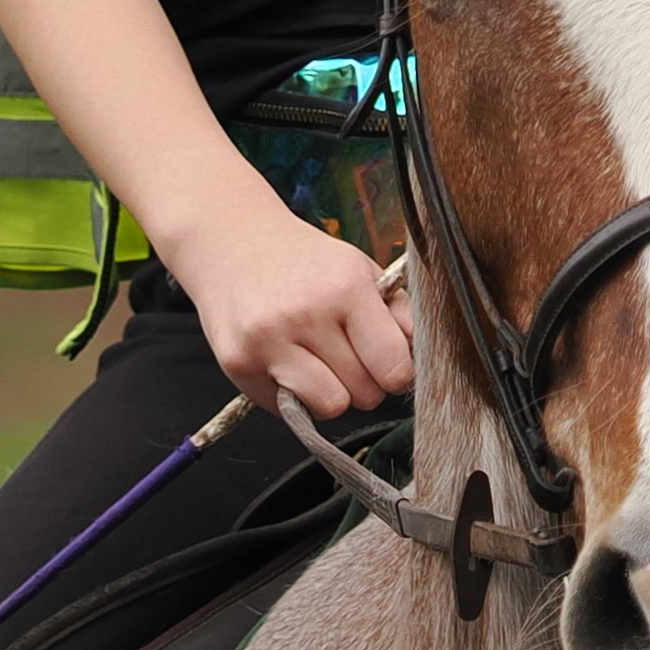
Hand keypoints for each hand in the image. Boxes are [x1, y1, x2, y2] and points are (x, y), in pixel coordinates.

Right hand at [176, 195, 414, 420]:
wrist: (231, 241)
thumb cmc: (303, 260)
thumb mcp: (359, 269)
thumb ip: (398, 310)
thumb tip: (419, 351)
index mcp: (345, 287)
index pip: (393, 365)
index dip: (397, 374)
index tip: (390, 367)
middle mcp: (306, 314)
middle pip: (364, 393)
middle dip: (364, 382)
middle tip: (348, 357)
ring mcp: (269, 341)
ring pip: (329, 407)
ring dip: (331, 395)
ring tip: (320, 365)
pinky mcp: (239, 364)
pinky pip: (288, 409)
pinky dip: (294, 395)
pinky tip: (287, 364)